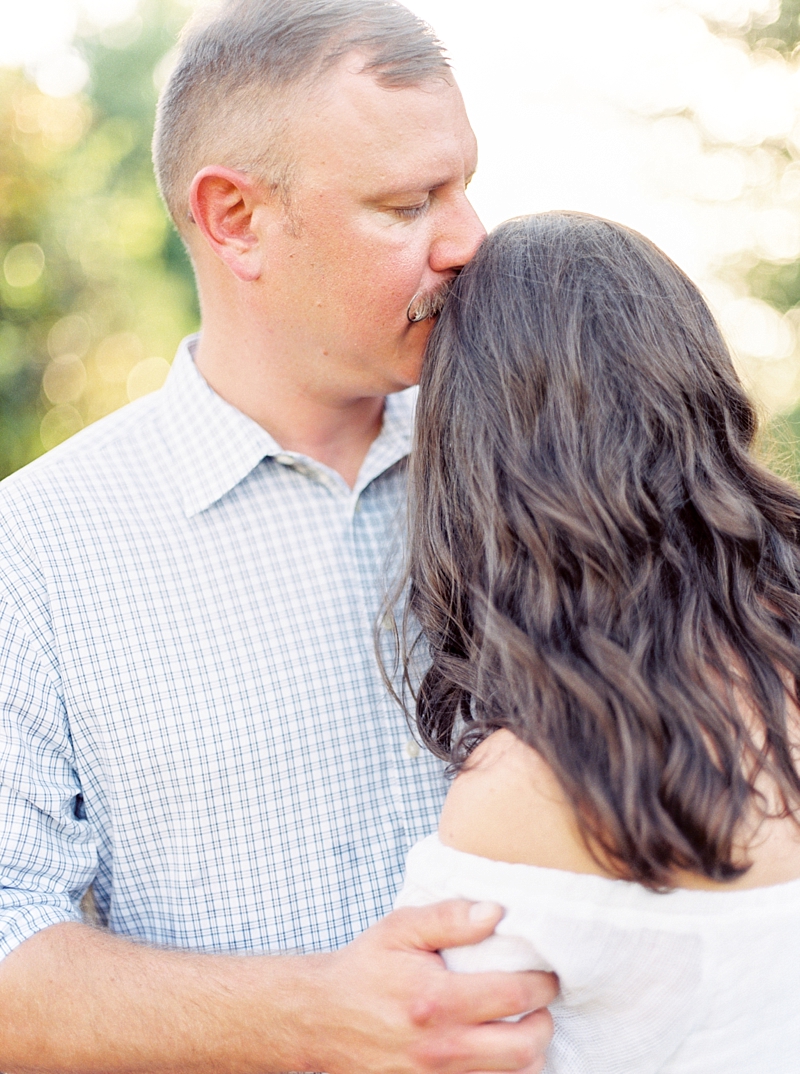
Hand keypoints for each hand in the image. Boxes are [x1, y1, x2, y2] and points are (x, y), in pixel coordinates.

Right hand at [300, 900, 557, 1073]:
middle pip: (525, 1049)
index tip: (545, 973)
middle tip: (540, 1003)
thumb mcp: (399, 929)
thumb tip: (496, 911)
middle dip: (544, 1023)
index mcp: (437, 1001)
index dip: (542, 983)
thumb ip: (448, 917)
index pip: (515, 996)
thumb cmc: (365, 969)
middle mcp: (441, 1048)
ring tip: (522, 1026)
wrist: (320, 1019)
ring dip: (527, 1052)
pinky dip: (500, 1072)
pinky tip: (495, 1048)